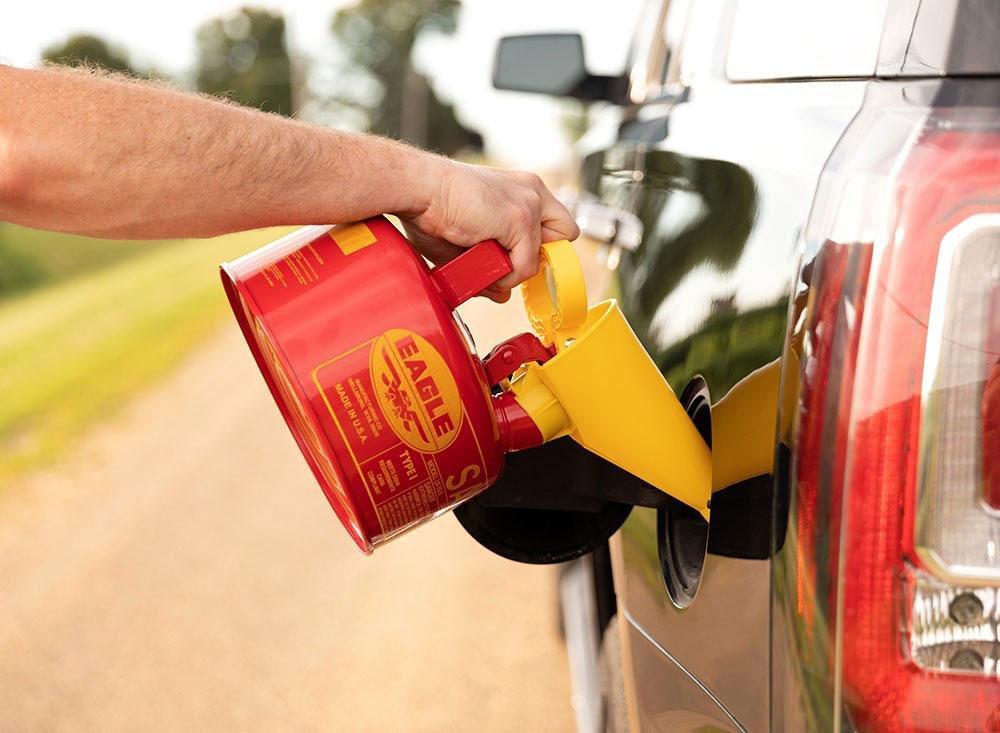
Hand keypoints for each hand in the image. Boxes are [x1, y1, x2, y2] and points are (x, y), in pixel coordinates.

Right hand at [398, 158, 578, 302]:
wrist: (419, 188)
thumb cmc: (433, 206)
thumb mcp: (471, 239)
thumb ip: (491, 265)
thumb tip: (502, 295)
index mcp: (522, 188)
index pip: (555, 221)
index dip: (538, 244)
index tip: (514, 258)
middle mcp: (532, 191)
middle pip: (565, 233)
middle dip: (538, 254)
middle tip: (507, 262)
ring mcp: (529, 204)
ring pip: (541, 257)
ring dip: (513, 271)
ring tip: (482, 263)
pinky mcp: (520, 220)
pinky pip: (524, 267)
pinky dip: (505, 276)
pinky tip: (482, 265)